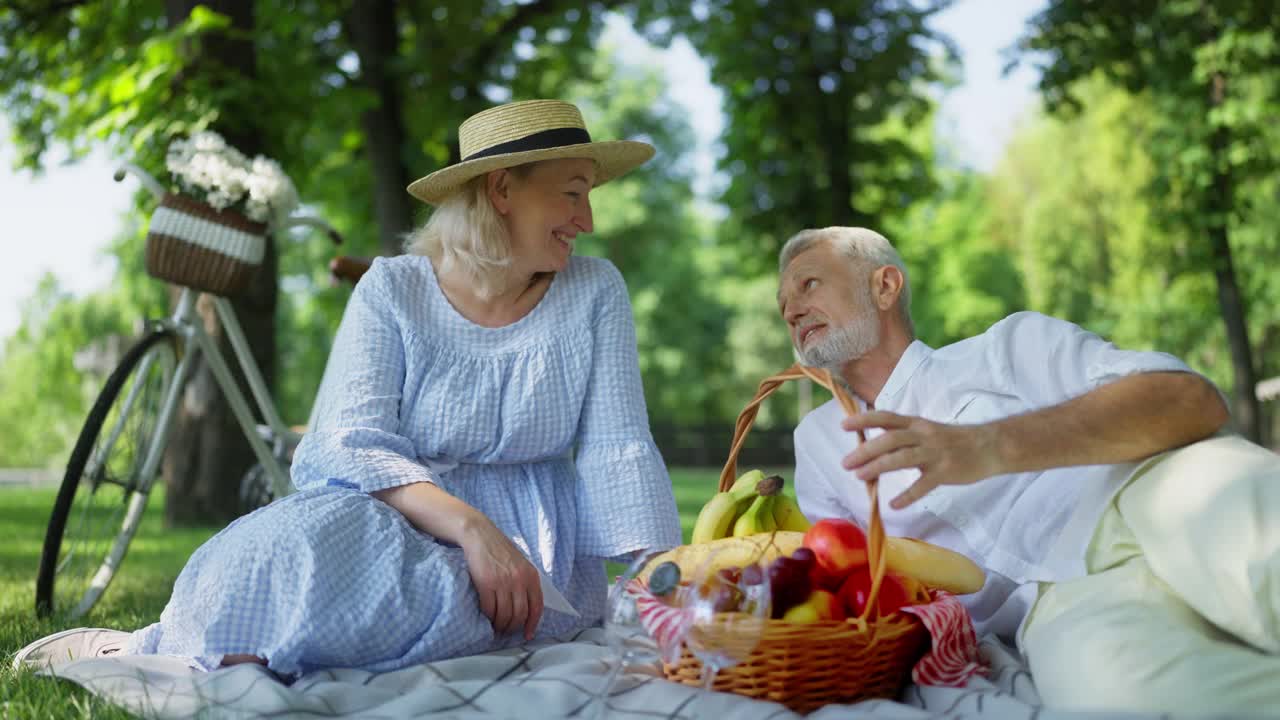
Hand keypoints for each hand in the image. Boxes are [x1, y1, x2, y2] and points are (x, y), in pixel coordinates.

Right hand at [459, 517, 543, 640]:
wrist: (480, 535)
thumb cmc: (500, 550)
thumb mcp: (521, 564)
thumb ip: (526, 582)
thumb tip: (527, 608)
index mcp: (531, 575)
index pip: (537, 606)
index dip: (533, 624)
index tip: (528, 634)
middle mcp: (519, 579)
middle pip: (520, 614)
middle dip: (513, 627)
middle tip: (506, 631)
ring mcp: (503, 582)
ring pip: (504, 614)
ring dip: (500, 625)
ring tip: (496, 627)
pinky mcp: (486, 583)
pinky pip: (489, 608)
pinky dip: (488, 617)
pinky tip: (487, 618)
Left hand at [840, 411, 1001, 509]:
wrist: (990, 446)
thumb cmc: (955, 440)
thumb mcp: (928, 431)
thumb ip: (905, 437)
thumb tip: (874, 448)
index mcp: (917, 424)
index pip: (886, 418)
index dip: (864, 420)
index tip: (843, 425)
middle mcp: (923, 435)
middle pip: (889, 439)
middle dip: (865, 450)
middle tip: (846, 463)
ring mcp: (935, 453)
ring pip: (901, 458)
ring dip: (877, 467)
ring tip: (859, 477)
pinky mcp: (945, 471)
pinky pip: (923, 485)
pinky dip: (907, 496)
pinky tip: (893, 504)